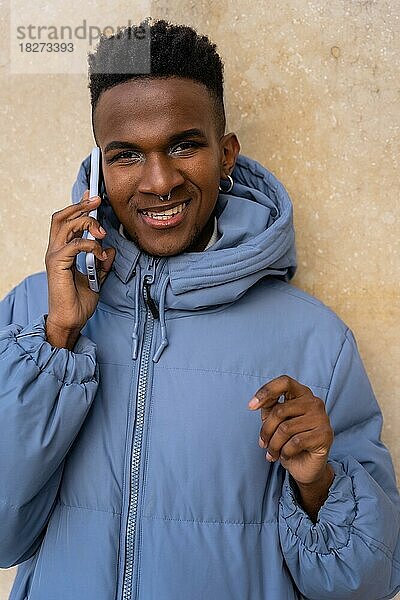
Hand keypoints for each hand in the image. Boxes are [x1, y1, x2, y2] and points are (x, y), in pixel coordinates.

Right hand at [44, 189, 115, 344]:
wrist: (71, 320)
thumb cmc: (79, 302)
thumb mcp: (96, 278)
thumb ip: (102, 263)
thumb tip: (111, 250)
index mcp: (62, 251)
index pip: (66, 221)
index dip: (78, 206)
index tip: (92, 196)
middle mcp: (55, 250)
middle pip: (62, 217)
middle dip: (81, 205)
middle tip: (97, 201)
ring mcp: (54, 256)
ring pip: (66, 225)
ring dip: (87, 223)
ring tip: (103, 232)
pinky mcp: (58, 264)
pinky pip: (75, 244)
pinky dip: (91, 245)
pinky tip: (100, 254)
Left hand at [248, 375, 333, 485]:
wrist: (306, 466)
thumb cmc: (289, 439)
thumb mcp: (274, 421)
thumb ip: (268, 407)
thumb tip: (256, 402)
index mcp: (302, 393)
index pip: (284, 382)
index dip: (266, 391)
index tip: (251, 406)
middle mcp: (314, 402)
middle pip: (280, 411)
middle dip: (266, 430)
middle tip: (262, 444)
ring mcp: (321, 418)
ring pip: (285, 429)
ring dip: (274, 445)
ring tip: (272, 453)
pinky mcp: (325, 435)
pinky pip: (295, 442)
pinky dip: (285, 452)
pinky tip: (285, 455)